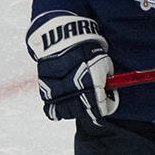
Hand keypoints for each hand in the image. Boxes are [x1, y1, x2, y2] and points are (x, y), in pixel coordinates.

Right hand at [25, 11, 117, 125]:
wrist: (63, 40)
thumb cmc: (86, 51)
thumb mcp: (105, 64)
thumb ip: (107, 80)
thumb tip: (108, 89)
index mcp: (92, 88)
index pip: (102, 110)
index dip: (107, 106)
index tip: (107, 99)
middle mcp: (75, 93)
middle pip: (84, 114)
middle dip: (91, 109)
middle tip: (91, 99)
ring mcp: (59, 94)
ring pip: (68, 113)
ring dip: (74, 110)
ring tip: (77, 99)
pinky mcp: (45, 91)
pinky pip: (51, 110)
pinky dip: (57, 110)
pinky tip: (62, 103)